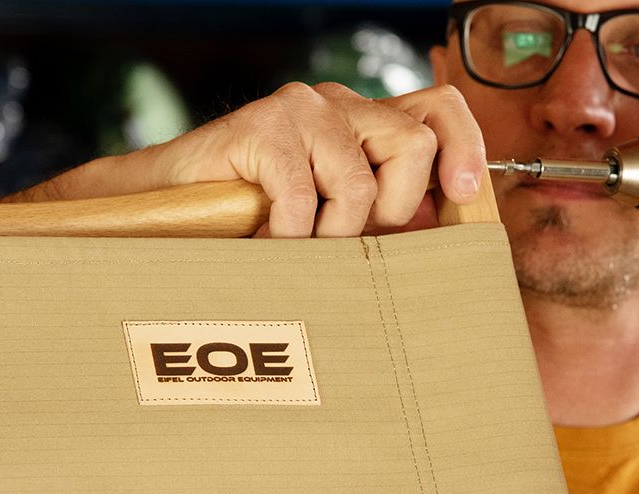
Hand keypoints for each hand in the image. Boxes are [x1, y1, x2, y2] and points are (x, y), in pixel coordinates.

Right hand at [144, 82, 485, 236]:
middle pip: (413, 145)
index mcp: (367, 122)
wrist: (174, 207)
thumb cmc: (264, 220)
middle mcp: (340, 104)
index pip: (439, 109)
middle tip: (344, 233)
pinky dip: (287, 236)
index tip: (464, 192)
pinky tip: (266, 241)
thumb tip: (443, 231)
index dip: (464, 146)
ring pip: (359, 183)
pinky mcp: (262, 125)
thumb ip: (386, 214)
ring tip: (296, 242)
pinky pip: (302, 197)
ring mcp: (301, 109)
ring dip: (330, 234)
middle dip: (390, 209)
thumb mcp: (339, 218)